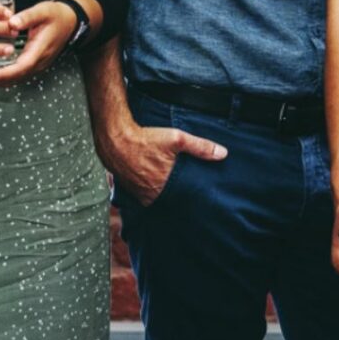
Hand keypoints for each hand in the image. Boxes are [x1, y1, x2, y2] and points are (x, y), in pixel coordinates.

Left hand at [0, 0, 78, 85]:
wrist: (70, 21)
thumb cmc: (56, 15)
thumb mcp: (43, 11)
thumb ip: (27, 17)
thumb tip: (11, 23)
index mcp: (40, 50)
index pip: (21, 67)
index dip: (4, 73)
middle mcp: (38, 62)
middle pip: (14, 78)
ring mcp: (36, 66)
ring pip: (13, 80)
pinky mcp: (32, 65)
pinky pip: (15, 76)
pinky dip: (0, 77)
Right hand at [97, 119, 226, 206]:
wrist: (115, 139)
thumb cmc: (145, 139)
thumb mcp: (176, 139)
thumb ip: (200, 147)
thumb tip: (223, 154)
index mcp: (165, 186)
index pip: (185, 199)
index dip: (193, 198)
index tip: (202, 197)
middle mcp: (151, 194)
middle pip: (172, 201)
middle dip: (180, 197)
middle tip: (189, 194)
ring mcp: (140, 194)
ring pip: (158, 200)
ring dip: (165, 195)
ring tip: (173, 189)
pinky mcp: (131, 191)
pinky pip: (146, 197)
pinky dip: (152, 193)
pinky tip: (156, 185)